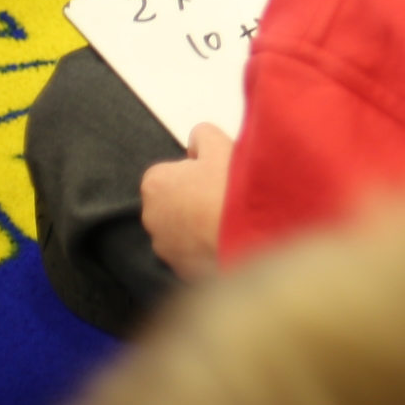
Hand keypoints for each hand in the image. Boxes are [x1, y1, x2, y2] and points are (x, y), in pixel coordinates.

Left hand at [140, 124, 232, 280]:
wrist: (252, 235)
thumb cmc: (232, 192)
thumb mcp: (221, 144)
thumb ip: (202, 134)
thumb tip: (199, 138)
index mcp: (155, 184)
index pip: (170, 170)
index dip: (195, 169)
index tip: (214, 172)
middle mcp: (151, 218)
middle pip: (174, 200)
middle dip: (194, 198)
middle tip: (223, 193)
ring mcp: (165, 248)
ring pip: (183, 229)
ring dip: (199, 224)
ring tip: (228, 217)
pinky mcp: (180, 269)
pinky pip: (192, 252)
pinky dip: (206, 246)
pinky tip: (227, 236)